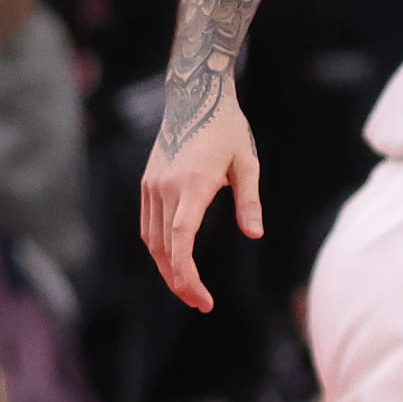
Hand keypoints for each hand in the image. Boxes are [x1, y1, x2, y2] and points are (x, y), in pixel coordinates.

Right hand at [141, 85, 262, 312]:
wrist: (194, 98)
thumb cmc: (227, 129)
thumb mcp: (247, 163)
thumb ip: (249, 200)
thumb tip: (254, 234)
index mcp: (191, 185)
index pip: (180, 240)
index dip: (187, 273)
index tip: (201, 297)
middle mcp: (165, 187)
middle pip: (163, 247)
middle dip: (178, 280)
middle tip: (200, 303)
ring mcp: (152, 184)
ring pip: (151, 238)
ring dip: (166, 267)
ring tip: (188, 288)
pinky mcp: (148, 180)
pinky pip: (148, 223)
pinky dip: (158, 247)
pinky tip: (174, 259)